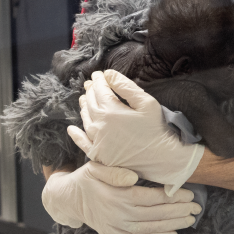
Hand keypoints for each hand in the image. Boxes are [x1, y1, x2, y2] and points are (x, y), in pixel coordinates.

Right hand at [41, 162, 201, 233]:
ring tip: (191, 220)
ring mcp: (117, 228)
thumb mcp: (96, 167)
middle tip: (197, 209)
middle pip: (155, 215)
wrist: (69, 199)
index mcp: (117, 196)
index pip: (151, 198)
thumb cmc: (87, 178)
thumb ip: (114, 171)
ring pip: (150, 228)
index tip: (190, 194)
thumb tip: (133, 176)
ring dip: (173, 225)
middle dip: (178, 212)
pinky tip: (173, 233)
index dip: (172, 197)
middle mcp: (118, 215)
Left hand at [67, 70, 203, 194]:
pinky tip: (71, 129)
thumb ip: (126, 86)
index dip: (98, 80)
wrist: (161, 159)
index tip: (99, 74)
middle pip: (90, 103)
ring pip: (85, 120)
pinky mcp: (98, 155)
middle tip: (91, 83)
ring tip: (84, 99)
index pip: (99, 90)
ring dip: (84, 107)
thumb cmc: (157, 129)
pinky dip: (76, 135)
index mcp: (110, 111)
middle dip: (90, 91)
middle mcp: (99, 126)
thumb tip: (108, 74)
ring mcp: (97, 142)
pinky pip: (82, 143)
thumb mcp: (146, 102)